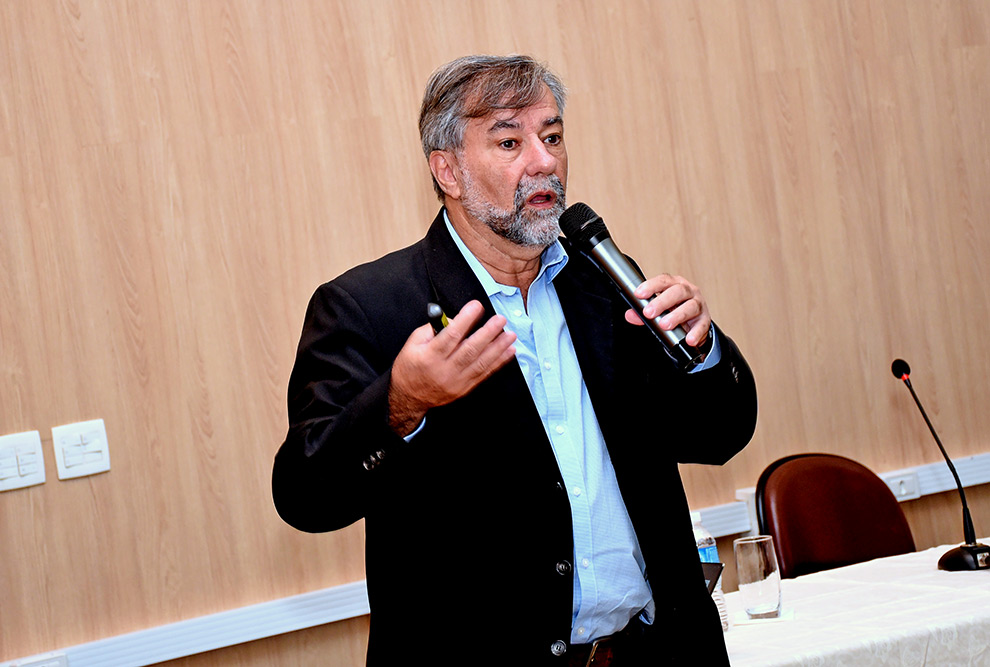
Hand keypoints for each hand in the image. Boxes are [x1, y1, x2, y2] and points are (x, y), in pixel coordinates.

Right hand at [388, 300, 516, 435]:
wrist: (409, 397)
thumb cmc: (411, 367)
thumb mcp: (413, 343)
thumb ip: (434, 329)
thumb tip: (457, 319)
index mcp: (430, 356)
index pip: (451, 335)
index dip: (465, 319)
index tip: (476, 306)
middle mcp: (445, 369)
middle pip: (470, 349)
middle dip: (488, 333)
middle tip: (499, 320)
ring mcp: (457, 381)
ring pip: (481, 362)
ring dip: (498, 347)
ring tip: (510, 335)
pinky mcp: (465, 388)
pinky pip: (484, 373)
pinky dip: (498, 362)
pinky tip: (509, 352)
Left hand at [624, 273, 710, 346]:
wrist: (693, 322)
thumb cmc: (674, 310)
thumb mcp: (658, 310)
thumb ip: (642, 312)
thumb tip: (630, 315)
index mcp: (674, 284)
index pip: (663, 280)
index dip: (651, 286)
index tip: (639, 294)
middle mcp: (688, 291)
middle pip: (678, 291)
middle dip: (662, 302)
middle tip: (648, 313)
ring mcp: (698, 304)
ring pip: (690, 306)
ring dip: (676, 316)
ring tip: (664, 325)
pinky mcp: (705, 319)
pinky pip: (702, 325)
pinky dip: (695, 332)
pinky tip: (688, 339)